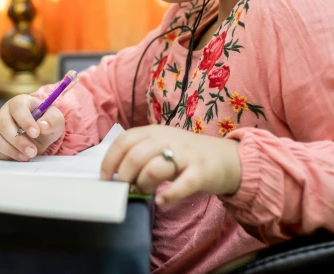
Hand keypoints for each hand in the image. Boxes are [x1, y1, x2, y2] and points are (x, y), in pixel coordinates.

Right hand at [0, 95, 64, 160]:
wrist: (40, 137)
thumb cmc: (46, 123)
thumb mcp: (56, 120)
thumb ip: (52, 120)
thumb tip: (42, 126)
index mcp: (20, 102)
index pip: (17, 106)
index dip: (25, 120)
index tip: (36, 133)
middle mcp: (5, 112)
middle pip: (3, 123)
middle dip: (18, 140)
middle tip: (33, 152)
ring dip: (10, 149)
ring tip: (27, 156)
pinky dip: (7, 155)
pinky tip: (20, 157)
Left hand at [100, 125, 241, 205]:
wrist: (227, 159)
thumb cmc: (186, 156)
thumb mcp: (161, 147)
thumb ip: (140, 156)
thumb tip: (115, 176)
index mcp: (154, 132)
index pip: (123, 141)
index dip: (109, 161)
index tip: (105, 179)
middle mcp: (168, 139)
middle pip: (135, 156)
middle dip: (125, 176)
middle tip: (128, 188)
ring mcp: (185, 155)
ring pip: (154, 168)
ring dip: (144, 184)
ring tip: (145, 192)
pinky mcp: (201, 171)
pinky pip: (182, 184)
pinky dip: (168, 195)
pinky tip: (162, 201)